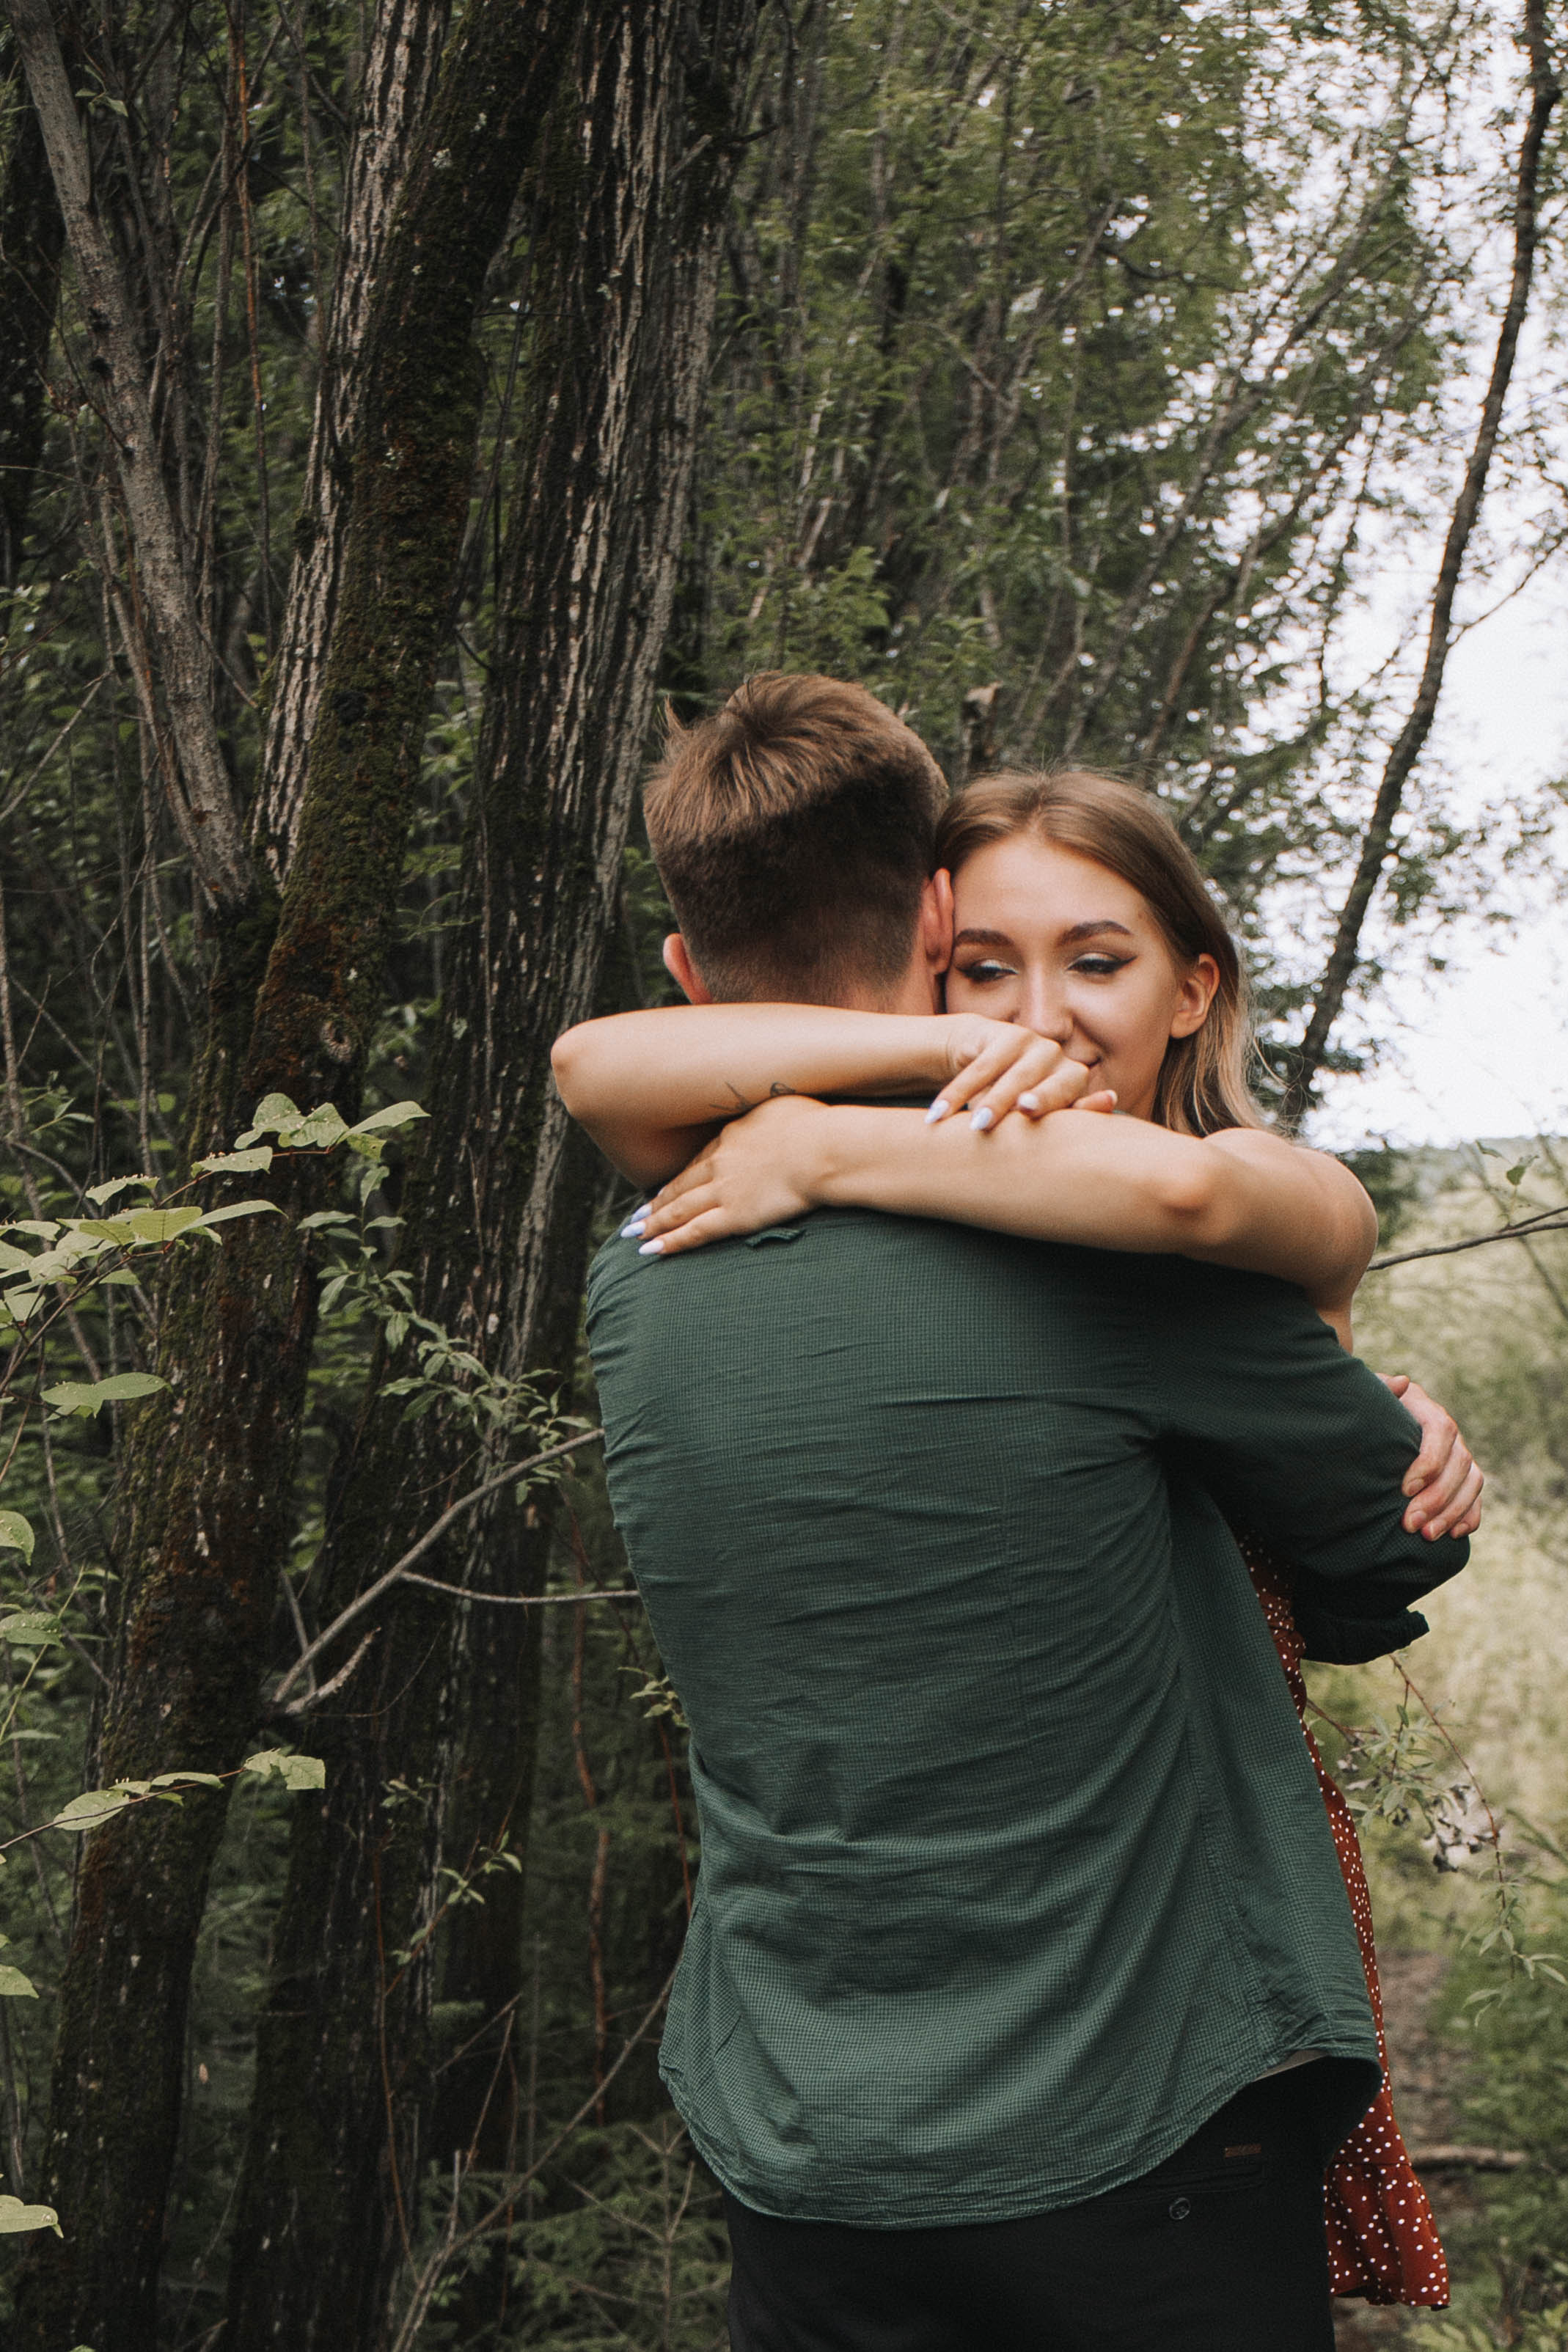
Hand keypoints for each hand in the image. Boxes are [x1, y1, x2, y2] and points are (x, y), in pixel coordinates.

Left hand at [623, 1096, 831, 1256]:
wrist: (822, 1148)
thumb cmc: (817, 1125)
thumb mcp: (787, 1106)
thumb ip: (772, 1115)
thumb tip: (775, 1116)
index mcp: (733, 1135)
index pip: (700, 1161)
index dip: (681, 1177)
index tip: (667, 1188)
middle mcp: (720, 1162)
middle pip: (681, 1185)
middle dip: (657, 1202)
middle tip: (638, 1215)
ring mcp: (724, 1190)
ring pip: (679, 1209)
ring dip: (655, 1223)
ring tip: (634, 1234)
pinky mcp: (735, 1215)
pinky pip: (695, 1231)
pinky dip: (671, 1241)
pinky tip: (651, 1250)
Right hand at [925, 1017, 1116, 1131]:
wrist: (978, 1059)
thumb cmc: (1008, 1103)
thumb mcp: (1024, 1120)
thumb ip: (1044, 1132)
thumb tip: (1059, 1156)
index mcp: (1074, 1083)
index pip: (1079, 1103)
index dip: (1078, 1108)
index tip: (1060, 1119)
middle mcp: (1060, 1060)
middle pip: (1052, 1087)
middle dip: (1040, 1099)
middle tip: (1024, 1111)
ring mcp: (1035, 1043)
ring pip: (1015, 1078)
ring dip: (993, 1103)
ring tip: (975, 1127)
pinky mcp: (1007, 1033)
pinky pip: (982, 1067)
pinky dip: (959, 1092)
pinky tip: (940, 1113)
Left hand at [1380, 1374, 1482, 1539]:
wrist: (1368, 1423)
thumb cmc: (1363, 1412)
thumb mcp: (1366, 1398)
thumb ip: (1381, 1391)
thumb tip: (1401, 1383)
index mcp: (1425, 1408)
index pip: (1441, 1431)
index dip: (1429, 1462)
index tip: (1405, 1489)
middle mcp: (1448, 1432)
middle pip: (1459, 1463)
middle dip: (1437, 1497)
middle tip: (1411, 1523)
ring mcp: (1457, 1454)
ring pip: (1471, 1482)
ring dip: (1453, 1512)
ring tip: (1427, 1536)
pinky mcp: (1460, 1476)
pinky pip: (1475, 1496)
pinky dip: (1469, 1515)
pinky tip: (1454, 1535)